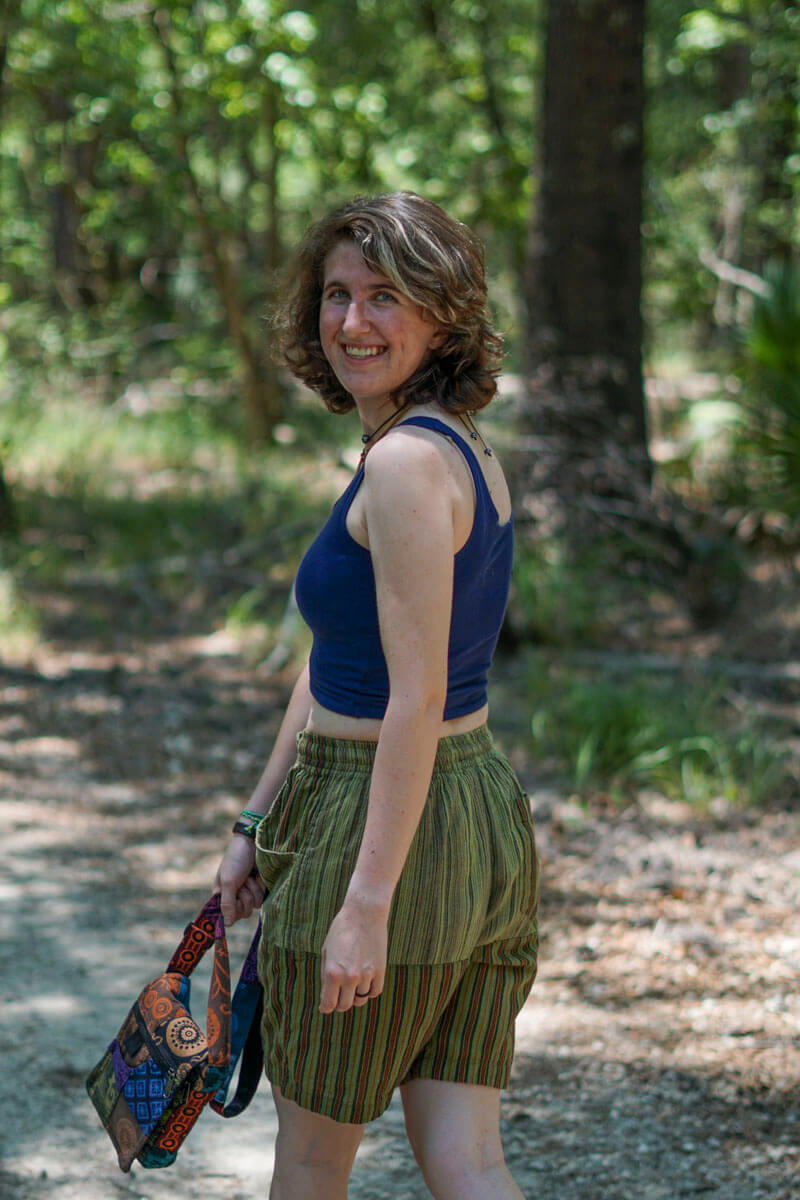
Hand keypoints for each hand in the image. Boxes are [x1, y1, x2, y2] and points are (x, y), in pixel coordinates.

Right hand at [214, 836, 264, 926]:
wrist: (253, 841)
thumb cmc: (236, 859)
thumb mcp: (229, 881)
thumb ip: (227, 904)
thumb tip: (226, 925)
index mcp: (223, 895)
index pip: (229, 915)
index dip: (235, 908)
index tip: (236, 896)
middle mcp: (236, 896)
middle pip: (244, 912)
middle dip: (245, 896)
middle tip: (243, 882)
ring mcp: (250, 892)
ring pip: (255, 905)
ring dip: (254, 889)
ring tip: (250, 876)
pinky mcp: (261, 888)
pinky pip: (264, 897)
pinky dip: (262, 886)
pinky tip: (259, 876)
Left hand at [319, 898, 387, 1013]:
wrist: (364, 913)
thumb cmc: (341, 930)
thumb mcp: (326, 952)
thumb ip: (325, 976)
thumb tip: (326, 997)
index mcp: (332, 973)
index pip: (328, 1005)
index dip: (326, 1007)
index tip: (326, 1005)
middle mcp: (349, 977)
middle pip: (344, 1006)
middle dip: (339, 1003)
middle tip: (339, 994)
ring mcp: (366, 975)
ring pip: (360, 999)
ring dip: (355, 995)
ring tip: (353, 982)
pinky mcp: (380, 971)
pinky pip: (374, 992)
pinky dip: (369, 990)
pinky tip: (365, 980)